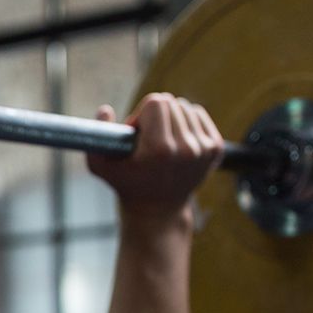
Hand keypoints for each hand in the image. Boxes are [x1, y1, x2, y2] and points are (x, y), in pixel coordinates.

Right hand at [85, 93, 222, 226]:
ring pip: (186, 107)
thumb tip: (105, 109)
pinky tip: (177, 142)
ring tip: (163, 142)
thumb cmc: (127, 184)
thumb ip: (95, 136)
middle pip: (172, 102)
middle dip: (157, 116)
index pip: (157, 101)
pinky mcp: (216, 149)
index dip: (142, 114)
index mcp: (160, 149)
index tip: (137, 131)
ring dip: (172, 119)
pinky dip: (187, 122)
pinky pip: (199, 115)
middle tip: (149, 138)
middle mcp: (186, 149)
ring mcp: (204, 149)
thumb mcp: (100, 165)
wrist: (158, 210)